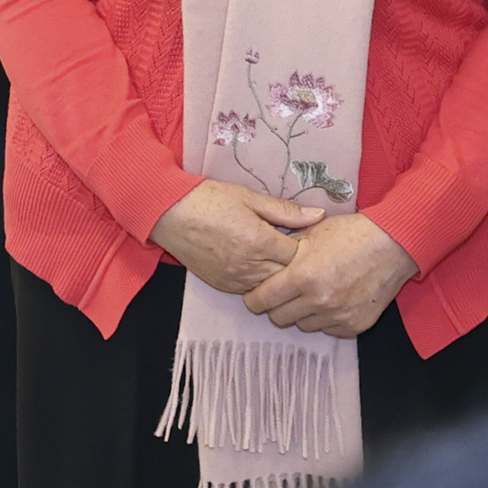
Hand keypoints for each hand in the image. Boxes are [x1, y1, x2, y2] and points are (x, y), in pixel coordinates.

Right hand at [150, 180, 323, 297]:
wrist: (169, 213)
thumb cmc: (208, 199)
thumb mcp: (249, 197)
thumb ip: (285, 210)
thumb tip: (318, 215)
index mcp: (260, 241)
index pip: (299, 256)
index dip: (306, 248)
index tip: (304, 237)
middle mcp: (249, 265)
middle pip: (288, 277)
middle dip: (295, 265)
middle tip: (295, 249)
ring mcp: (235, 279)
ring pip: (271, 288)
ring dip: (277, 275)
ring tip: (277, 258)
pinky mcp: (223, 286)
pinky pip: (251, 290)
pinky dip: (259, 280)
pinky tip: (258, 265)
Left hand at [238, 212, 416, 337]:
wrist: (392, 245)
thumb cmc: (350, 234)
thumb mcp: (310, 233)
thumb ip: (284, 251)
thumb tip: (263, 262)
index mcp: (302, 276)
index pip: (262, 300)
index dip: (254, 298)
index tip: (255, 295)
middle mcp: (318, 300)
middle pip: (279, 318)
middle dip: (276, 306)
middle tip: (282, 295)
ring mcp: (338, 316)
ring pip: (303, 325)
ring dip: (301, 313)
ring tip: (310, 294)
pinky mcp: (355, 325)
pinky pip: (328, 330)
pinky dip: (325, 319)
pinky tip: (331, 300)